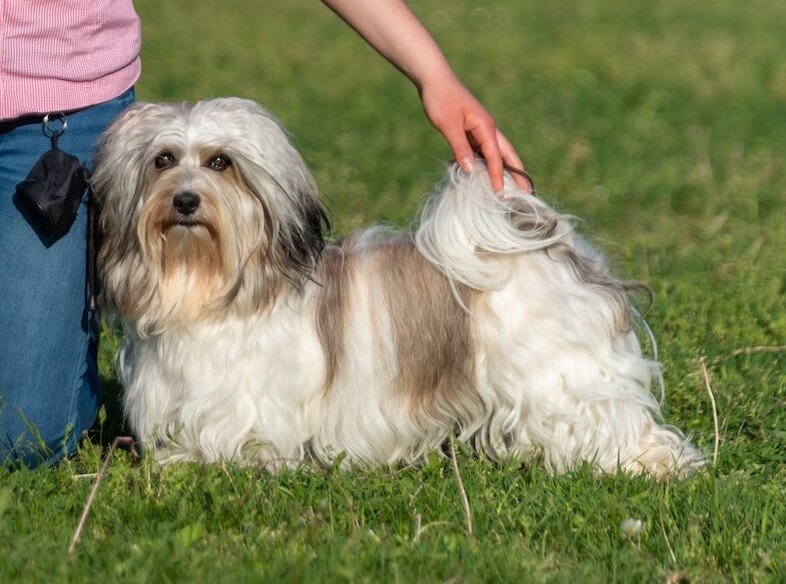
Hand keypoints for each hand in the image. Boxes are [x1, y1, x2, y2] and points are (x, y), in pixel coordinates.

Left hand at [420, 74, 531, 192]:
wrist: (435, 80)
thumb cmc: (441, 99)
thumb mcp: (448, 125)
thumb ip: (460, 147)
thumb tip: (470, 170)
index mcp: (486, 127)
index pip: (495, 156)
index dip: (498, 175)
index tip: (500, 193)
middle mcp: (487, 129)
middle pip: (506, 155)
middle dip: (517, 173)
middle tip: (527, 192)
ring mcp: (480, 131)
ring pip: (496, 155)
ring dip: (503, 170)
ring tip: (510, 189)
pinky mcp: (471, 132)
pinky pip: (482, 152)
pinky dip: (485, 165)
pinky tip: (483, 177)